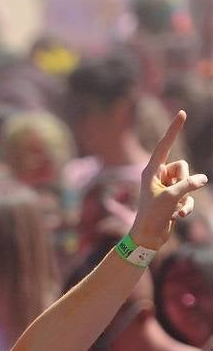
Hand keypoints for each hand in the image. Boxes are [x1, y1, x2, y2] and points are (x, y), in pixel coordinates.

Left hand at [130, 111, 208, 248]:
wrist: (147, 238)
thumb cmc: (152, 216)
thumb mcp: (171, 197)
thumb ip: (189, 184)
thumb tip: (203, 179)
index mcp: (151, 171)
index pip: (164, 145)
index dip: (174, 129)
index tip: (182, 113)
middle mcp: (158, 176)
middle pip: (184, 167)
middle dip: (185, 182)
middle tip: (174, 196)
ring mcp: (166, 187)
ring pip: (189, 182)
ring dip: (186, 198)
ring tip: (174, 210)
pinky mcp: (173, 198)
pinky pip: (189, 195)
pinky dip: (187, 206)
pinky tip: (178, 217)